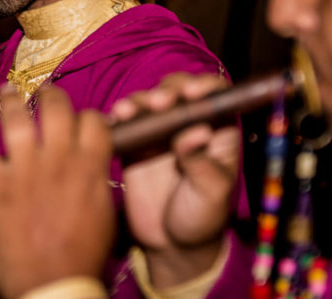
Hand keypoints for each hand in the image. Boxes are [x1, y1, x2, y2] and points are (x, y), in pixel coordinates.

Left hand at [0, 86, 114, 298]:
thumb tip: (95, 163)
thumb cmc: (79, 259)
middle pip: (56, 108)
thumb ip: (98, 180)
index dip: (86, 115)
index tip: (80, 119)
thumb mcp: (104, 214)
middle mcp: (57, 161)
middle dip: (51, 96)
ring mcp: (23, 171)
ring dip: (11, 98)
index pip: (92, 121)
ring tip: (9, 90)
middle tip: (46, 95)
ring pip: (17, 118)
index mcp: (89, 168)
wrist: (51, 286)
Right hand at [111, 73, 237, 288]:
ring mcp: (159, 133)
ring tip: (130, 111)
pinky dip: (119, 117)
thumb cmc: (203, 217)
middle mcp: (187, 125)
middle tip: (160, 103)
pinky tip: (115, 119)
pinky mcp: (135, 145)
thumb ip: (203, 163)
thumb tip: (197, 133)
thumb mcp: (212, 193)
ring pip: (148, 102)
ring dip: (140, 100)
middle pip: (177, 91)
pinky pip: (126, 124)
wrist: (172, 245)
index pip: (214, 96)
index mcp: (216, 131)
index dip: (204, 86)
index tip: (192, 92)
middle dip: (167, 90)